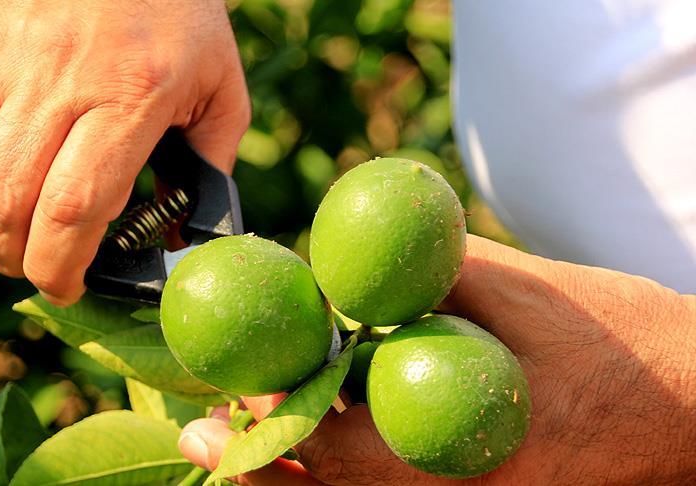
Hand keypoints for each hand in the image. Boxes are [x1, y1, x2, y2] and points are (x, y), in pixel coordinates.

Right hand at [0, 0, 249, 304]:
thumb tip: (180, 234)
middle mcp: (54, 71)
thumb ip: (208, 163)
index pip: (74, 207)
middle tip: (35, 266)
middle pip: (6, 202)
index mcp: (131, 89)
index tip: (68, 287)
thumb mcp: (219, 85)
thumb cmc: (176, 12)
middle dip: (15, 258)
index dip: (60, 266)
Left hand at [178, 235, 695, 484]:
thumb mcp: (529, 291)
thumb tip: (351, 262)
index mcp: (471, 446)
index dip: (283, 420)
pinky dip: (336, 476)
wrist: (687, 399)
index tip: (231, 398)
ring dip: (291, 476)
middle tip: (204, 436)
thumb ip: (434, 276)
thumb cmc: (617, 339)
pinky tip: (306, 452)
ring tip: (230, 452)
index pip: (350, 445)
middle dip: (265, 464)